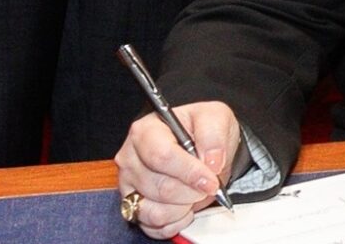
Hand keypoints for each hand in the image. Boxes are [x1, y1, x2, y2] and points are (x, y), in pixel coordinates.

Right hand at [116, 102, 242, 238]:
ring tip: (194, 193)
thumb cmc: (201, 130)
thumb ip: (214, 134)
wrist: (202, 147)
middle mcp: (130, 159)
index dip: (189, 172)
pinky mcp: (133, 208)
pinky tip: (185, 205)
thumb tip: (212, 161)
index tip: (210, 180)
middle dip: (191, 191)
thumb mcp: (215, 117)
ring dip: (183, 207)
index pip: (161, 157)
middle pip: (160, 187)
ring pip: (154, 212)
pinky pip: (154, 226)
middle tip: (208, 185)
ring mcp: (129, 186)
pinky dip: (176, 220)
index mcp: (145, 131)